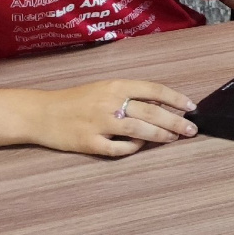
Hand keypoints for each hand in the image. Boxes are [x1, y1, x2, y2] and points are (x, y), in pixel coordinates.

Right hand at [30, 79, 196, 157]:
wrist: (41, 112)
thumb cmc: (76, 100)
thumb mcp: (104, 88)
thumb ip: (129, 94)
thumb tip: (161, 104)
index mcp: (116, 86)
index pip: (154, 90)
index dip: (175, 98)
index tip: (191, 106)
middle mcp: (110, 102)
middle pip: (151, 112)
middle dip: (176, 121)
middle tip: (191, 129)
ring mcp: (100, 123)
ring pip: (139, 130)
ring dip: (161, 135)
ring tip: (174, 138)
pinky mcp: (89, 143)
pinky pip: (118, 148)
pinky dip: (133, 148)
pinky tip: (140, 146)